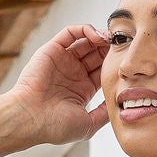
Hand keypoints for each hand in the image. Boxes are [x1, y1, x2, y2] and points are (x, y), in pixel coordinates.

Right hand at [7, 23, 111, 146]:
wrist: (30, 119)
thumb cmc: (55, 126)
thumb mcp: (88, 124)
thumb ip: (104, 114)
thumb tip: (121, 104)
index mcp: (82, 90)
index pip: (103, 70)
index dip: (114, 63)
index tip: (127, 61)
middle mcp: (73, 73)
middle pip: (96, 53)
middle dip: (109, 48)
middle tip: (122, 45)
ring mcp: (62, 61)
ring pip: (85, 41)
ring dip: (100, 37)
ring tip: (111, 39)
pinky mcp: (52, 50)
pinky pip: (70, 33)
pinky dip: (84, 30)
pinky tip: (96, 36)